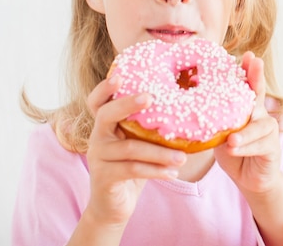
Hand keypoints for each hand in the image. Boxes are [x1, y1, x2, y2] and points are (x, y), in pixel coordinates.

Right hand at [84, 75, 186, 226]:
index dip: (104, 88)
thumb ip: (148, 127)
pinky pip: (133, 170)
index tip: (119, 75)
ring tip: (183, 156)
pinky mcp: (104, 177)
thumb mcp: (139, 143)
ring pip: (130, 148)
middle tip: (151, 97)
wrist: (113, 205)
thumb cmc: (132, 167)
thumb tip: (185, 107)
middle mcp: (97, 137)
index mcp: (105, 125)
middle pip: (107, 114)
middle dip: (128, 104)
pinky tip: (173, 173)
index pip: (97, 101)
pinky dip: (156, 171)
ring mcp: (98, 157)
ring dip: (160, 152)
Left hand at [214, 52, 282, 194]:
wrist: (250, 178)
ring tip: (231, 138)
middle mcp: (260, 115)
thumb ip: (213, 119)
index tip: (247, 55)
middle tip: (255, 62)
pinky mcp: (272, 148)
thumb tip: (186, 102)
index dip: (248, 70)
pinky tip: (234, 148)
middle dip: (257, 77)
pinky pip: (260, 145)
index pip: (247, 86)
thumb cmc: (233, 150)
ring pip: (258, 125)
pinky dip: (245, 147)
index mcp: (246, 108)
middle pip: (258, 94)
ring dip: (244, 131)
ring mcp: (268, 131)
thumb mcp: (219, 132)